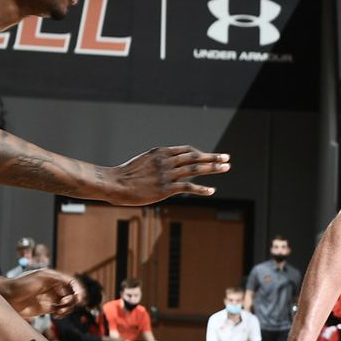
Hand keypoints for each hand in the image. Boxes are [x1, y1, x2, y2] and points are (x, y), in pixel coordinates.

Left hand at [2, 269, 83, 318]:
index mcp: (53, 278)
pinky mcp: (46, 308)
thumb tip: (71, 283)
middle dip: (72, 300)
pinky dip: (62, 313)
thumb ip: (57, 279)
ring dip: (68, 308)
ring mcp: (50, 298)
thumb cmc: (21, 284)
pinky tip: (57, 314)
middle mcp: (54, 287)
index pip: (71, 282)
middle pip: (72, 293)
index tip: (78, 298)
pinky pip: (60, 311)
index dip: (78, 289)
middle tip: (63, 303)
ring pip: (67, 303)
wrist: (7, 296)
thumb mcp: (41, 278)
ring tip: (59, 311)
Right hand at [104, 146, 230, 205]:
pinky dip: (202, 189)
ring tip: (226, 167)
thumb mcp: (143, 162)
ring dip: (213, 168)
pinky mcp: (166, 188)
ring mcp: (167, 174)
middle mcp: (166, 160)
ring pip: (195, 168)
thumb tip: (168, 165)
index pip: (186, 150)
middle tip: (226, 158)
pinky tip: (212, 190)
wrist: (114, 184)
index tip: (210, 156)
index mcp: (160, 152)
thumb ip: (158, 161)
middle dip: (213, 157)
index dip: (200, 153)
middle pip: (195, 157)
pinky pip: (188, 187)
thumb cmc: (126, 175)